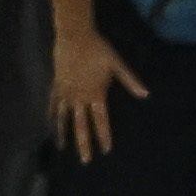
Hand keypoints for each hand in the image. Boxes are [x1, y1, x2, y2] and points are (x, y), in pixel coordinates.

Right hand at [50, 26, 146, 160]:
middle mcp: (80, 97)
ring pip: (64, 117)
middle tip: (86, 160)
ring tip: (63, 148)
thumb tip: (146, 95)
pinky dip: (52, 115)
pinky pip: (53, 104)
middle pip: (81, 125)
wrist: (74, 35)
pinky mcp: (57, 85)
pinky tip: (50, 124)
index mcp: (96, 94)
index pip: (101, 120)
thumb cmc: (98, 49)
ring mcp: (66, 92)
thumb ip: (130, 81)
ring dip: (64, 133)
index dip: (104, 135)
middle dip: (84, 143)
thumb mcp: (117, 64)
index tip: (106, 150)